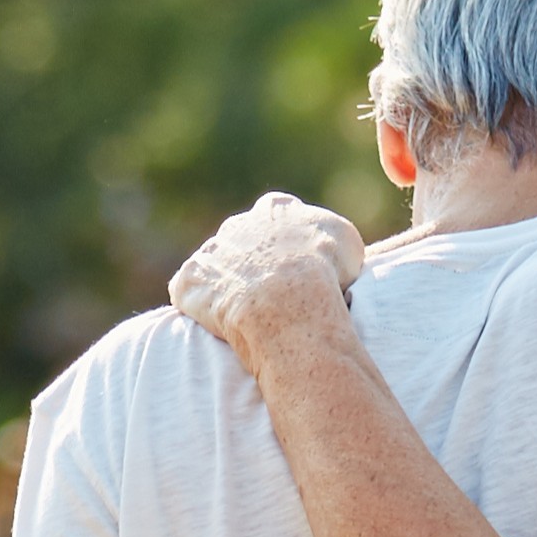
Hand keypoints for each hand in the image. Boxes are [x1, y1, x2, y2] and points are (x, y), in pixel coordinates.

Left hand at [170, 192, 368, 361]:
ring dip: (225, 287)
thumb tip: (325, 249)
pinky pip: (189, 293)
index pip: (278, 218)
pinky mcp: (188, 281)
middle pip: (242, 241)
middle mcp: (238, 223)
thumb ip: (330, 237)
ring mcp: (210, 252)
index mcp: (277, 210)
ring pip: (215, 268)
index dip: (287, 245)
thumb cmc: (325, 271)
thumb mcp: (347, 242)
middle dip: (253, 265)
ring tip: (246, 319)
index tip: (297, 269)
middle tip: (272, 299)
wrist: (287, 299)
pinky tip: (218, 326)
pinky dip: (200, 308)